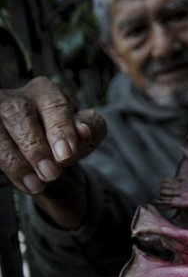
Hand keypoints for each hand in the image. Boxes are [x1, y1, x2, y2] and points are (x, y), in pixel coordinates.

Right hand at [0, 77, 105, 226]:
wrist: (44, 154)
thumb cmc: (66, 138)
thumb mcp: (87, 132)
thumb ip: (90, 129)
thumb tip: (83, 131)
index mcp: (45, 91)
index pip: (54, 105)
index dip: (60, 130)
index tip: (66, 155)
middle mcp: (13, 97)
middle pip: (17, 114)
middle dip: (34, 148)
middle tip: (50, 174)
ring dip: (12, 161)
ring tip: (34, 185)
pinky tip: (8, 181)